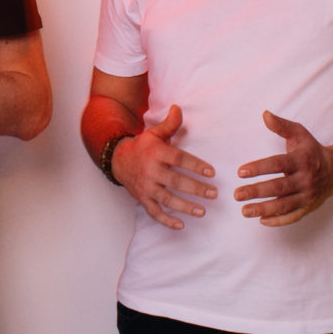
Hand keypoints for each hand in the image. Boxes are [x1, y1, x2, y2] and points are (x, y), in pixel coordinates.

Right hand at [111, 105, 216, 229]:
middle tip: (214, 194)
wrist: (118, 160)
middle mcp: (150, 171)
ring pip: (167, 199)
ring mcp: (146, 187)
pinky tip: (181, 225)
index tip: (212, 172)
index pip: (179, 160)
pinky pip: (154, 212)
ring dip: (185, 206)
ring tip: (203, 211)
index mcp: (156, 153)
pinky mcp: (142, 199)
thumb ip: (169, 124)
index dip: (196, 166)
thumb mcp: (154, 133)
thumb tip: (178, 108)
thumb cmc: (143, 146)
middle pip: (176, 181)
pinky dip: (166, 220)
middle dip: (196, 189)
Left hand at [235, 110, 332, 225]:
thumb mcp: (299, 133)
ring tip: (244, 210)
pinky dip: (278, 221)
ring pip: (284, 205)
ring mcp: (308, 196)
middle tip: (237, 194)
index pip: (278, 164)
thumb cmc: (312, 150)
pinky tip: (261, 220)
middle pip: (279, 187)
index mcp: (302, 160)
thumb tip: (264, 114)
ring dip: (263, 209)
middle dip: (257, 192)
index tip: (240, 172)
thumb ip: (281, 125)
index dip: (259, 168)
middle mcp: (305, 179)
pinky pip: (293, 217)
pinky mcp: (308, 207)